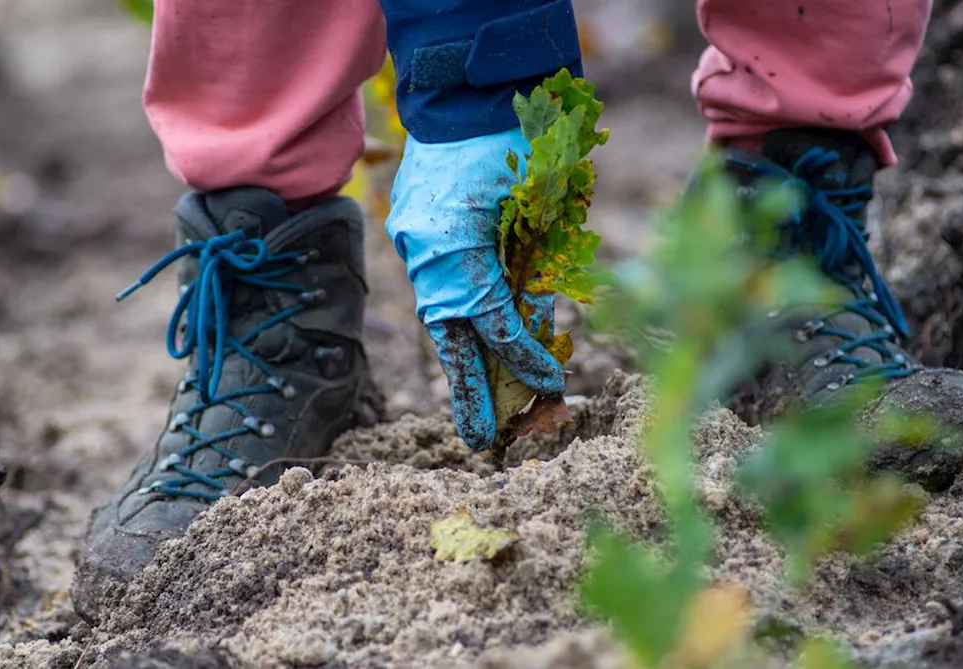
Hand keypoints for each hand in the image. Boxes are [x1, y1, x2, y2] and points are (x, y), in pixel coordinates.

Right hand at [386, 128, 564, 450]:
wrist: (467, 87)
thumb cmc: (518, 139)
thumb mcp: (543, 208)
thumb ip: (537, 270)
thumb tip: (538, 324)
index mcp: (457, 250)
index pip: (495, 324)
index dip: (524, 360)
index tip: (550, 386)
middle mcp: (427, 254)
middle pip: (449, 338)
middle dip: (468, 393)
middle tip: (480, 441)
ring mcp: (414, 242)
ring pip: (441, 314)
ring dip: (462, 357)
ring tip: (476, 405)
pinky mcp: (413, 230)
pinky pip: (438, 285)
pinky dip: (457, 315)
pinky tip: (473, 341)